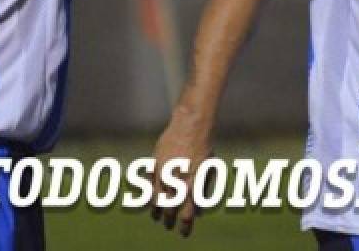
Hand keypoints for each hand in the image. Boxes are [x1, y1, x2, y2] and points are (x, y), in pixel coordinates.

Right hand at [151, 109, 212, 236]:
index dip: (184, 227)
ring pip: (157, 199)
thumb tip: (200, 213)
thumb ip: (203, 192)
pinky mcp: (155, 163)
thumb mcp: (209, 171)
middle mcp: (177, 180)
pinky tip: (151, 201)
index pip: (187, 214)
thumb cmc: (203, 149)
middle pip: (170, 209)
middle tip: (168, 226)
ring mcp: (164, 172)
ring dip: (157, 211)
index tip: (183, 234)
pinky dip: (150, 195)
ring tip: (157, 218)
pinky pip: (149, 184)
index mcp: (193, 184)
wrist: (190, 125)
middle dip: (169, 221)